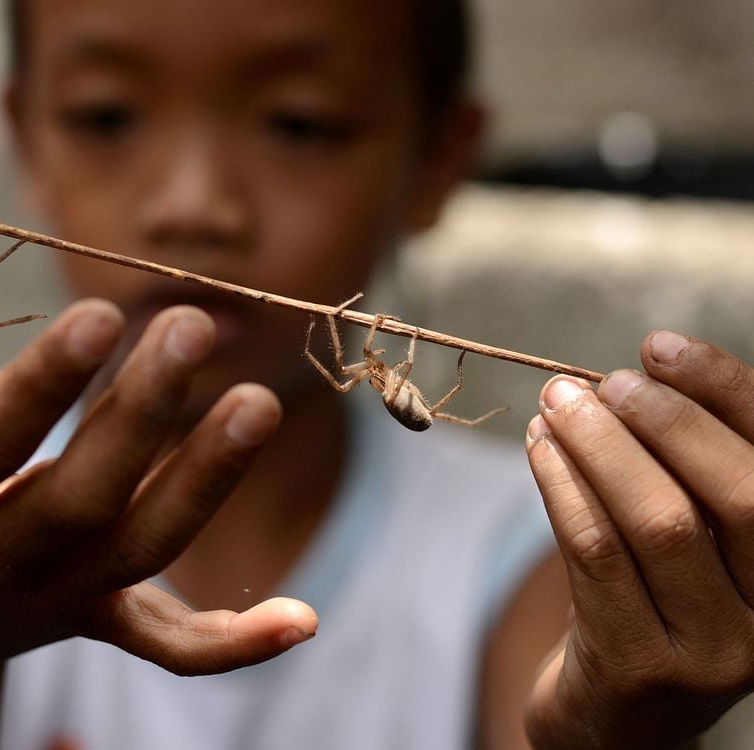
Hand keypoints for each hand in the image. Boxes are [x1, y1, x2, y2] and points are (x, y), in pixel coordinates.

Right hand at [0, 299, 316, 748]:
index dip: (40, 389)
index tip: (102, 315)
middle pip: (80, 500)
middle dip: (140, 416)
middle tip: (193, 327)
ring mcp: (56, 601)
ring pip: (140, 550)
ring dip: (205, 483)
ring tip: (258, 403)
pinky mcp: (99, 619)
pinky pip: (168, 646)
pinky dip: (234, 643)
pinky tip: (301, 620)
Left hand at [523, 330, 753, 748]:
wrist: (618, 721)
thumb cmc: (655, 607)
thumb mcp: (691, 543)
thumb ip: (684, 467)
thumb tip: (649, 368)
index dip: (725, 392)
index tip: (660, 345)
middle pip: (733, 494)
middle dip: (662, 421)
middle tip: (598, 381)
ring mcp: (715, 652)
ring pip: (658, 521)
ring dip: (598, 447)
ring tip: (555, 403)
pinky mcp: (642, 668)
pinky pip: (595, 554)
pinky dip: (562, 487)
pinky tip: (538, 448)